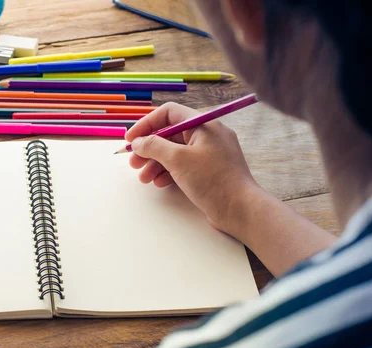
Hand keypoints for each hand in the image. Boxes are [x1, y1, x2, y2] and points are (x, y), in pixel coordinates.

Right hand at [126, 101, 259, 234]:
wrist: (240, 209)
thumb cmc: (213, 180)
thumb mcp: (178, 159)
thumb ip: (154, 146)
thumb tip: (138, 142)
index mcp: (203, 124)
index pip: (169, 113)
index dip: (147, 124)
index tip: (131, 139)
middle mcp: (207, 135)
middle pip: (170, 134)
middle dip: (149, 148)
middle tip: (133, 162)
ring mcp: (209, 154)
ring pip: (175, 152)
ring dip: (155, 163)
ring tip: (143, 178)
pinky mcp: (209, 171)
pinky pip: (184, 165)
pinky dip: (169, 172)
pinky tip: (159, 183)